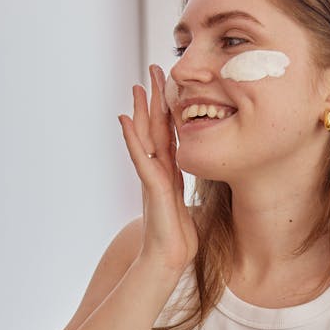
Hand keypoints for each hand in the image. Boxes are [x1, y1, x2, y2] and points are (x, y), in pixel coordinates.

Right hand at [118, 65, 197, 282]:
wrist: (169, 260)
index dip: (169, 110)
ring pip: (144, 137)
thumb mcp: (189, 209)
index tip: (171, 86)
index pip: (168, 135)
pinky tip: (125, 119)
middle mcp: (158, 171)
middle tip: (153, 70)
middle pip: (154, 128)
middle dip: (154, 99)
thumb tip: (203, 190)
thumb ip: (189, 194)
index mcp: (170, 174)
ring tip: (138, 87)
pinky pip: (140, 157)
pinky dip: (132, 138)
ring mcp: (151, 177)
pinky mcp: (150, 187)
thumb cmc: (179, 239)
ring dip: (140, 111)